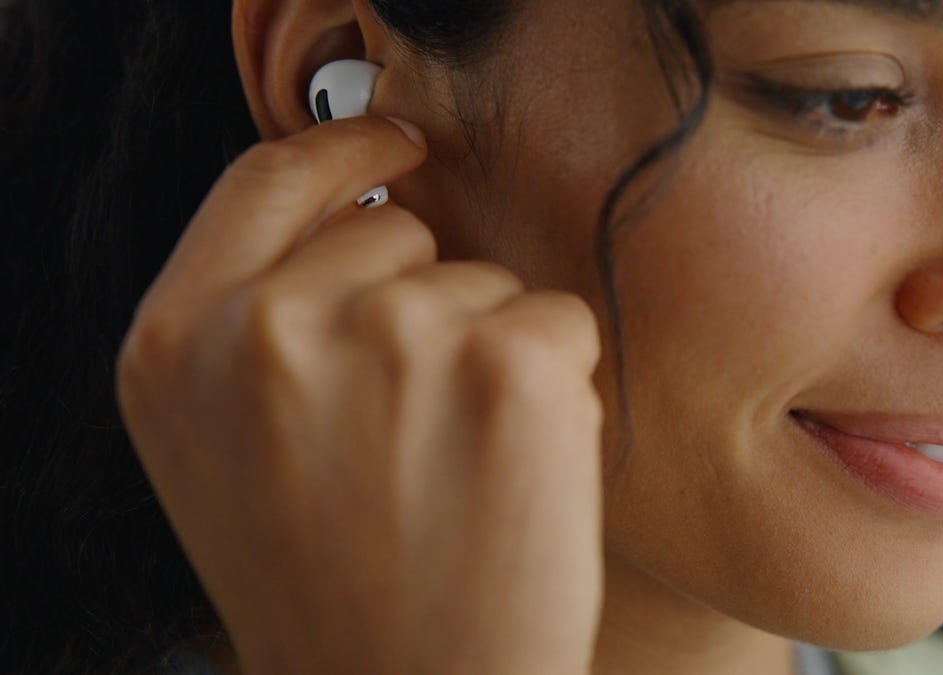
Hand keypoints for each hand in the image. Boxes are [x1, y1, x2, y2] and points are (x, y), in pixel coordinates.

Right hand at [115, 116, 603, 674]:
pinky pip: (558, 321)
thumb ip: (258, 316)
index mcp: (178, 341)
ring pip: (484, 282)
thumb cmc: (326, 587)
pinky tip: (515, 476)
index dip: (341, 147)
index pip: (268, 178)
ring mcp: (392, 334)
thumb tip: (367, 203)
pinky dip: (557, 387)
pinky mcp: (506, 365)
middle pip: (396, 226)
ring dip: (487, 357)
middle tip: (410, 428)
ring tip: (452, 472)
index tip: (395, 139)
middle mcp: (271, 324)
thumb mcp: (225, 444)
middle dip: (423, 303)